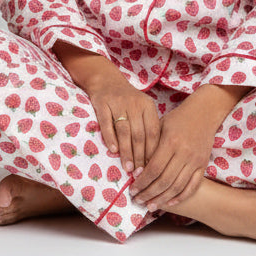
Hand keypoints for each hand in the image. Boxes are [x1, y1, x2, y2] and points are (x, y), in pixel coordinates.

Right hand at [55, 44, 159, 174]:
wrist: (105, 81)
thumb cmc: (127, 102)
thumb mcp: (141, 111)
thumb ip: (146, 130)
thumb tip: (151, 161)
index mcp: (148, 106)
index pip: (153, 132)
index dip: (152, 152)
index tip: (151, 169)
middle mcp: (134, 103)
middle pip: (139, 134)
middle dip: (140, 156)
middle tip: (139, 174)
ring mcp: (118, 102)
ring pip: (124, 131)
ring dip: (126, 152)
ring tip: (127, 168)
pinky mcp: (102, 103)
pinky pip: (107, 123)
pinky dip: (111, 138)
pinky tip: (113, 151)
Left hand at [130, 103, 214, 209]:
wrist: (203, 114)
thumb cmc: (177, 119)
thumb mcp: (160, 127)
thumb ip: (150, 147)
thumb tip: (136, 169)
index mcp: (170, 142)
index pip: (153, 168)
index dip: (142, 182)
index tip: (132, 189)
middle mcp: (184, 153)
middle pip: (164, 181)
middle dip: (148, 193)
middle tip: (137, 200)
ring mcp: (195, 161)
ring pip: (177, 187)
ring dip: (162, 199)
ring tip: (150, 205)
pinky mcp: (203, 165)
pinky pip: (192, 186)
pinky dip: (180, 197)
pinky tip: (169, 203)